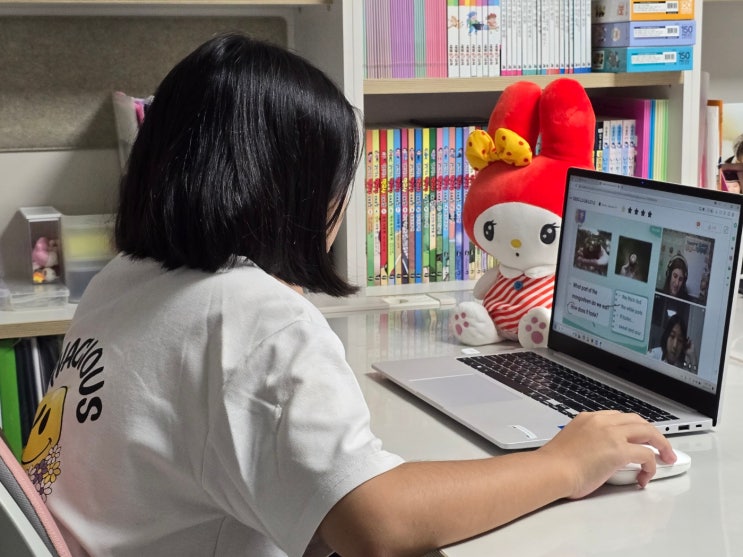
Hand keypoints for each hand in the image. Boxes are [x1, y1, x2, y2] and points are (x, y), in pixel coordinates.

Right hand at [536, 411, 675, 498]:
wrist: (551, 470)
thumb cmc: (554, 464)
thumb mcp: (572, 442)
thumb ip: (588, 442)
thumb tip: (598, 456)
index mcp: (588, 418)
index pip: (619, 418)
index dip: (633, 429)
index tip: (639, 438)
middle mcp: (602, 421)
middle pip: (638, 421)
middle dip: (653, 434)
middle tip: (661, 447)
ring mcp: (612, 434)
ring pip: (648, 432)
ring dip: (661, 445)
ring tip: (666, 458)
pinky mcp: (619, 451)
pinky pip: (646, 455)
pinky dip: (651, 467)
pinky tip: (644, 477)